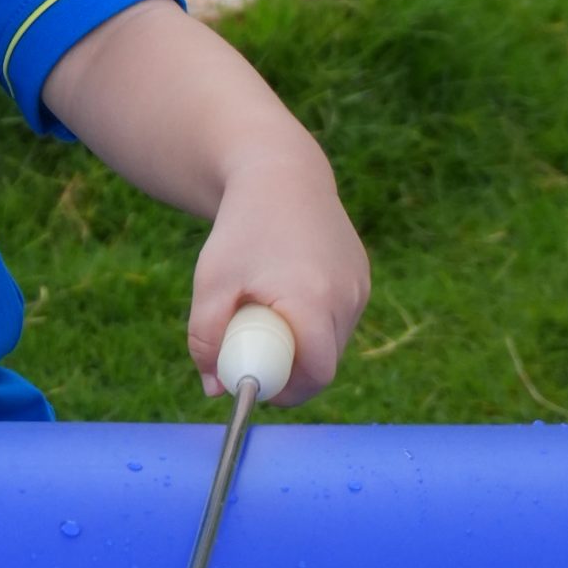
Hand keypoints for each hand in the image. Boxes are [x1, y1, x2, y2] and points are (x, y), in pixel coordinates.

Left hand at [187, 150, 370, 406]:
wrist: (281, 175)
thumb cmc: (241, 229)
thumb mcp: (211, 282)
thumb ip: (205, 339)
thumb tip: (214, 389)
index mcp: (311, 299)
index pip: (316, 373)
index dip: (289, 391)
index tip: (259, 388)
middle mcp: (347, 295)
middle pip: (325, 363)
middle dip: (291, 371)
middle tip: (255, 354)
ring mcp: (360, 286)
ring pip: (333, 342)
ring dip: (303, 344)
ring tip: (268, 309)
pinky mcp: (363, 278)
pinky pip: (340, 319)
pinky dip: (315, 321)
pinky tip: (289, 291)